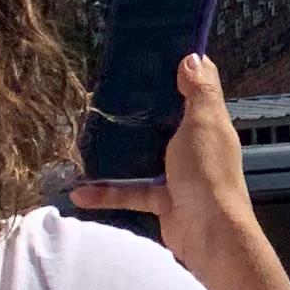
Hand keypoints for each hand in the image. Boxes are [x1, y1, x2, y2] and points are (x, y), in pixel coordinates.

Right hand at [71, 54, 266, 288]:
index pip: (196, 93)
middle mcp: (196, 148)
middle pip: (166, 124)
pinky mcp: (163, 200)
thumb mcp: (204, 123)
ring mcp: (179, 175)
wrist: (209, 232)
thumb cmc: (207, 173)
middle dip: (140, 113)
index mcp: (209, 125)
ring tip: (85, 141)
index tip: (150, 58)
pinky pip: (130, 192)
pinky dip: (107, 192)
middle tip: (106, 96)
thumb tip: (194, 57)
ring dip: (117, 154)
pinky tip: (80, 191)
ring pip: (143, 158)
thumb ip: (200, 92)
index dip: (179, 74)